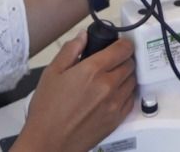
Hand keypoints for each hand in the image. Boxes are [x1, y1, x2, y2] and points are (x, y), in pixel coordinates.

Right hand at [15, 36, 135, 151]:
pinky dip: (126, 94)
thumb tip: (83, 37)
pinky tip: (113, 94)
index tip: (120, 44)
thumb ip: (70, 50)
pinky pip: (131, 100)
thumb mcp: (52, 73)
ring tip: (111, 78)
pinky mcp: (116, 120)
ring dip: (126, 76)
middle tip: (112, 61)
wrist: (48, 141)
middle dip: (123, 59)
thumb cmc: (47, 111)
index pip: (122, 49)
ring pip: (132, 82)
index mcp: (92, 71)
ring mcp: (114, 104)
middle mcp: (107, 86)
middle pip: (130, 64)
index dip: (123, 43)